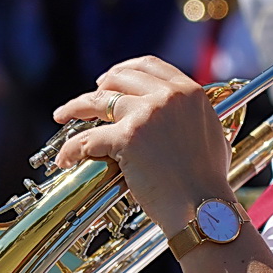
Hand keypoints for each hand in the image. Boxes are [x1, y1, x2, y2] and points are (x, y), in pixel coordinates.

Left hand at [51, 56, 234, 236]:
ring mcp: (146, 114)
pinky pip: (88, 139)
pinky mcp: (127, 138)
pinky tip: (65, 157)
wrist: (204, 207)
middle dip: (99, 86)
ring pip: (98, 101)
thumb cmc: (208, 181)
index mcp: (189, 91)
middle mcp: (168, 96)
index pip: (149, 65)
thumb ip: (192, 116)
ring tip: (62, 116)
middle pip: (120, 78)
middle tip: (88, 101)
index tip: (110, 81)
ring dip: (75, 107)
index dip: (124, 71)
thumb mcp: (210, 134)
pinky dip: (72, 149)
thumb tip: (181, 115)